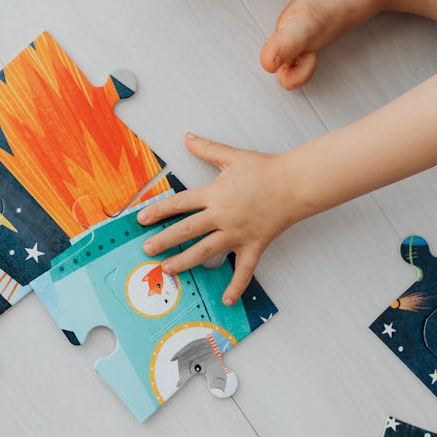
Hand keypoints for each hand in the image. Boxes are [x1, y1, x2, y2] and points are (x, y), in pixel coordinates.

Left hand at [137, 133, 300, 304]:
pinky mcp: (253, 245)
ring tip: (168, 269)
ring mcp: (237, 233)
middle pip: (186, 230)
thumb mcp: (232, 157)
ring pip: (205, 251)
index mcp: (214, 194)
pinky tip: (226, 299)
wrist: (294, 183)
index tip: (142, 219)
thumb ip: (207, 149)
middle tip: (147, 249)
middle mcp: (222, 216)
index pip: (179, 204)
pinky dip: (235, 286)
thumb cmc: (266, 170)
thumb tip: (187, 137)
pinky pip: (243, 270)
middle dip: (163, 240)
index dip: (158, 211)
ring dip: (184, 262)